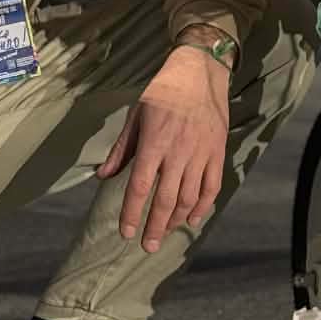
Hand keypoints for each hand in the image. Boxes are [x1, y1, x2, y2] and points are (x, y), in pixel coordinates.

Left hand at [96, 48, 229, 250]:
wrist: (199, 73)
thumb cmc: (162, 93)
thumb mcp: (135, 116)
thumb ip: (121, 150)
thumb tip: (103, 176)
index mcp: (154, 143)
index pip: (139, 188)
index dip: (132, 214)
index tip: (126, 233)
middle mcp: (178, 152)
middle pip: (166, 200)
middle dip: (155, 227)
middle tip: (147, 246)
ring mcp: (201, 154)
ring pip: (189, 198)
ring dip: (176, 221)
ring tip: (165, 233)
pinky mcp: (217, 152)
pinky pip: (212, 187)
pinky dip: (203, 207)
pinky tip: (193, 219)